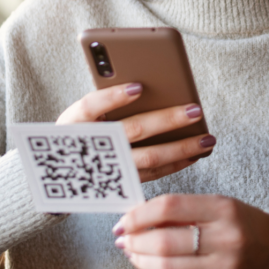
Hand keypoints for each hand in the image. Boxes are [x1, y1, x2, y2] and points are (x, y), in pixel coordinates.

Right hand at [57, 83, 214, 182]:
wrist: (60, 176)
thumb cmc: (79, 131)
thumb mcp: (83, 113)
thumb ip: (108, 99)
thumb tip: (146, 83)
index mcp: (73, 122)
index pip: (90, 106)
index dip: (113, 97)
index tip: (138, 86)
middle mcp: (90, 146)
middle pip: (132, 131)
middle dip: (167, 120)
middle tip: (196, 110)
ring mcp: (107, 168)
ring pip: (148, 158)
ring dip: (181, 147)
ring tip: (207, 138)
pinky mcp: (120, 185)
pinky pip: (153, 174)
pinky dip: (176, 164)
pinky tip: (195, 153)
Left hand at [113, 194, 268, 268]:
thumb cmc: (242, 223)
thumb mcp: (219, 206)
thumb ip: (183, 210)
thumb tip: (139, 216)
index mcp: (223, 208)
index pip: (170, 206)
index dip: (140, 214)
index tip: (125, 219)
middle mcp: (225, 237)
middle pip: (164, 241)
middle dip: (135, 240)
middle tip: (122, 237)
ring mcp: (222, 265)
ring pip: (166, 268)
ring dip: (140, 260)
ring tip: (131, 252)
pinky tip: (149, 265)